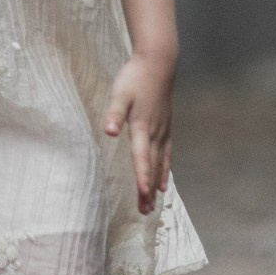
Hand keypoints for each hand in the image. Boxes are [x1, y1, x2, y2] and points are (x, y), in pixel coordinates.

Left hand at [101, 49, 174, 214]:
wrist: (158, 63)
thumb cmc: (136, 77)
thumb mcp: (120, 94)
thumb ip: (114, 114)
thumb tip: (109, 131)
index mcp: (142, 127)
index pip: (142, 157)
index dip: (143, 177)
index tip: (144, 195)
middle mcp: (155, 133)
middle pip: (152, 166)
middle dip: (148, 190)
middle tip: (145, 211)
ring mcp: (163, 130)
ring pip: (160, 163)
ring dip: (156, 183)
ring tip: (153, 203)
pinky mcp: (165, 126)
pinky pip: (166, 154)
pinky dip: (165, 169)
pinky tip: (164, 179)